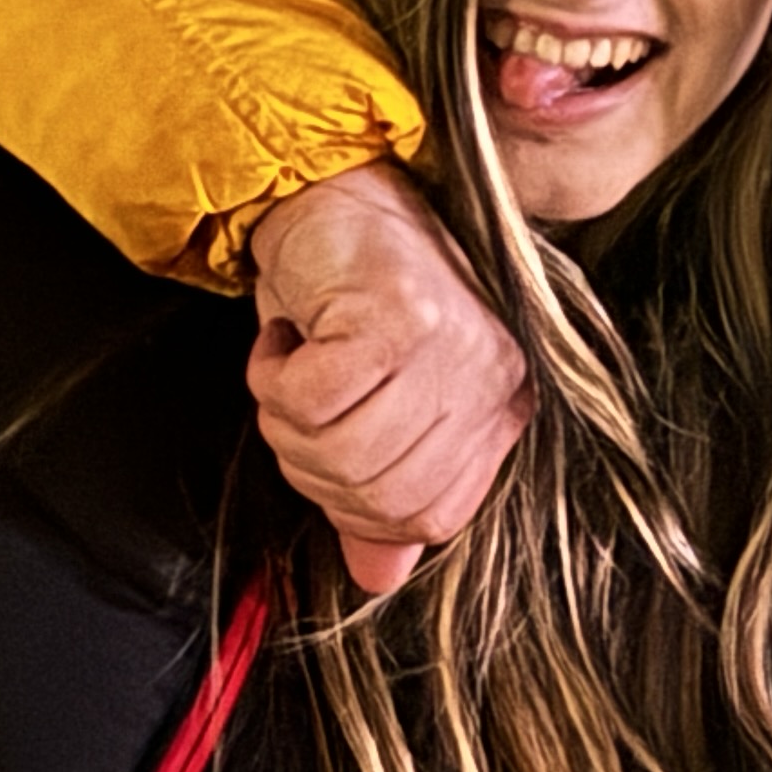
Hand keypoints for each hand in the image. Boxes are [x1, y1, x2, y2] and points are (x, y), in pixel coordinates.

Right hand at [247, 163, 533, 595]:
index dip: (358, 504)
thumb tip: (377, 579)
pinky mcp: (397, 317)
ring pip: (339, 454)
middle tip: (299, 399)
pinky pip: (308, 403)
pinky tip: (288, 335)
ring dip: (286, 421)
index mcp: (498, 405)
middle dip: (311, 464)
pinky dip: (273, 377)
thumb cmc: (353, 296)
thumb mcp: (372, 403)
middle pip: (379, 493)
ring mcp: (450, 345)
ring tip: (294, 365)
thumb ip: (377, 490)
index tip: (328, 449)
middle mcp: (490, 376)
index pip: (432, 519)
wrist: (331, 192)